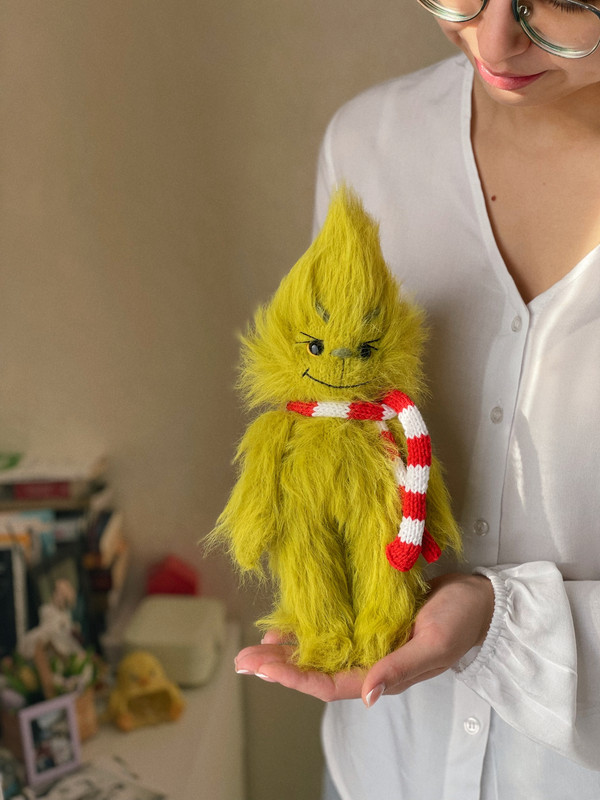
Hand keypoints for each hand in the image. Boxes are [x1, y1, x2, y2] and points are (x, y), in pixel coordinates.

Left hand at [234, 572, 494, 706]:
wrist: (480, 597)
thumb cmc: (460, 620)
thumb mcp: (434, 644)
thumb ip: (400, 669)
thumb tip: (369, 696)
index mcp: (383, 674)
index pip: (328, 684)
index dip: (293, 679)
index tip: (260, 668)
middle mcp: (369, 662)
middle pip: (315, 671)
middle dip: (278, 667)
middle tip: (242, 658)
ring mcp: (368, 641)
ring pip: (319, 651)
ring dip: (288, 649)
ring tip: (256, 643)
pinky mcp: (368, 619)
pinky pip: (332, 628)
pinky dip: (309, 626)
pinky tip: (289, 620)